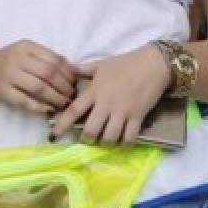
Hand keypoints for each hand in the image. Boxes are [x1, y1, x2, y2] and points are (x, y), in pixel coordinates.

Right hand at [0, 39, 75, 113]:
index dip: (68, 72)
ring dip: (55, 98)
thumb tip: (73, 70)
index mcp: (26, 46)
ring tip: (64, 104)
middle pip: (49, 74)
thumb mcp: (25, 52)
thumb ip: (45, 57)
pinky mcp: (2, 92)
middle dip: (64, 86)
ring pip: (39, 88)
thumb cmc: (6, 60)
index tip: (75, 81)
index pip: (54, 59)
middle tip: (72, 95)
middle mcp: (17, 59)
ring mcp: (8, 76)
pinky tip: (49, 109)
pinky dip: (40, 107)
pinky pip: (25, 101)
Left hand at [49, 44, 171, 143]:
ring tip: (105, 142)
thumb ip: (84, 70)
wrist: (153, 63)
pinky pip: (129, 137)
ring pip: (109, 137)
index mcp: (95, 91)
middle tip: (88, 140)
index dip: (62, 125)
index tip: (53, 136)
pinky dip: (124, 144)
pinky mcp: (138, 116)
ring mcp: (123, 111)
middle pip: (91, 130)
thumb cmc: (126, 63)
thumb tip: (68, 69)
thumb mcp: (102, 64)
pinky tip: (122, 143)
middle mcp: (107, 103)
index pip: (74, 110)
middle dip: (87, 140)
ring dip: (105, 143)